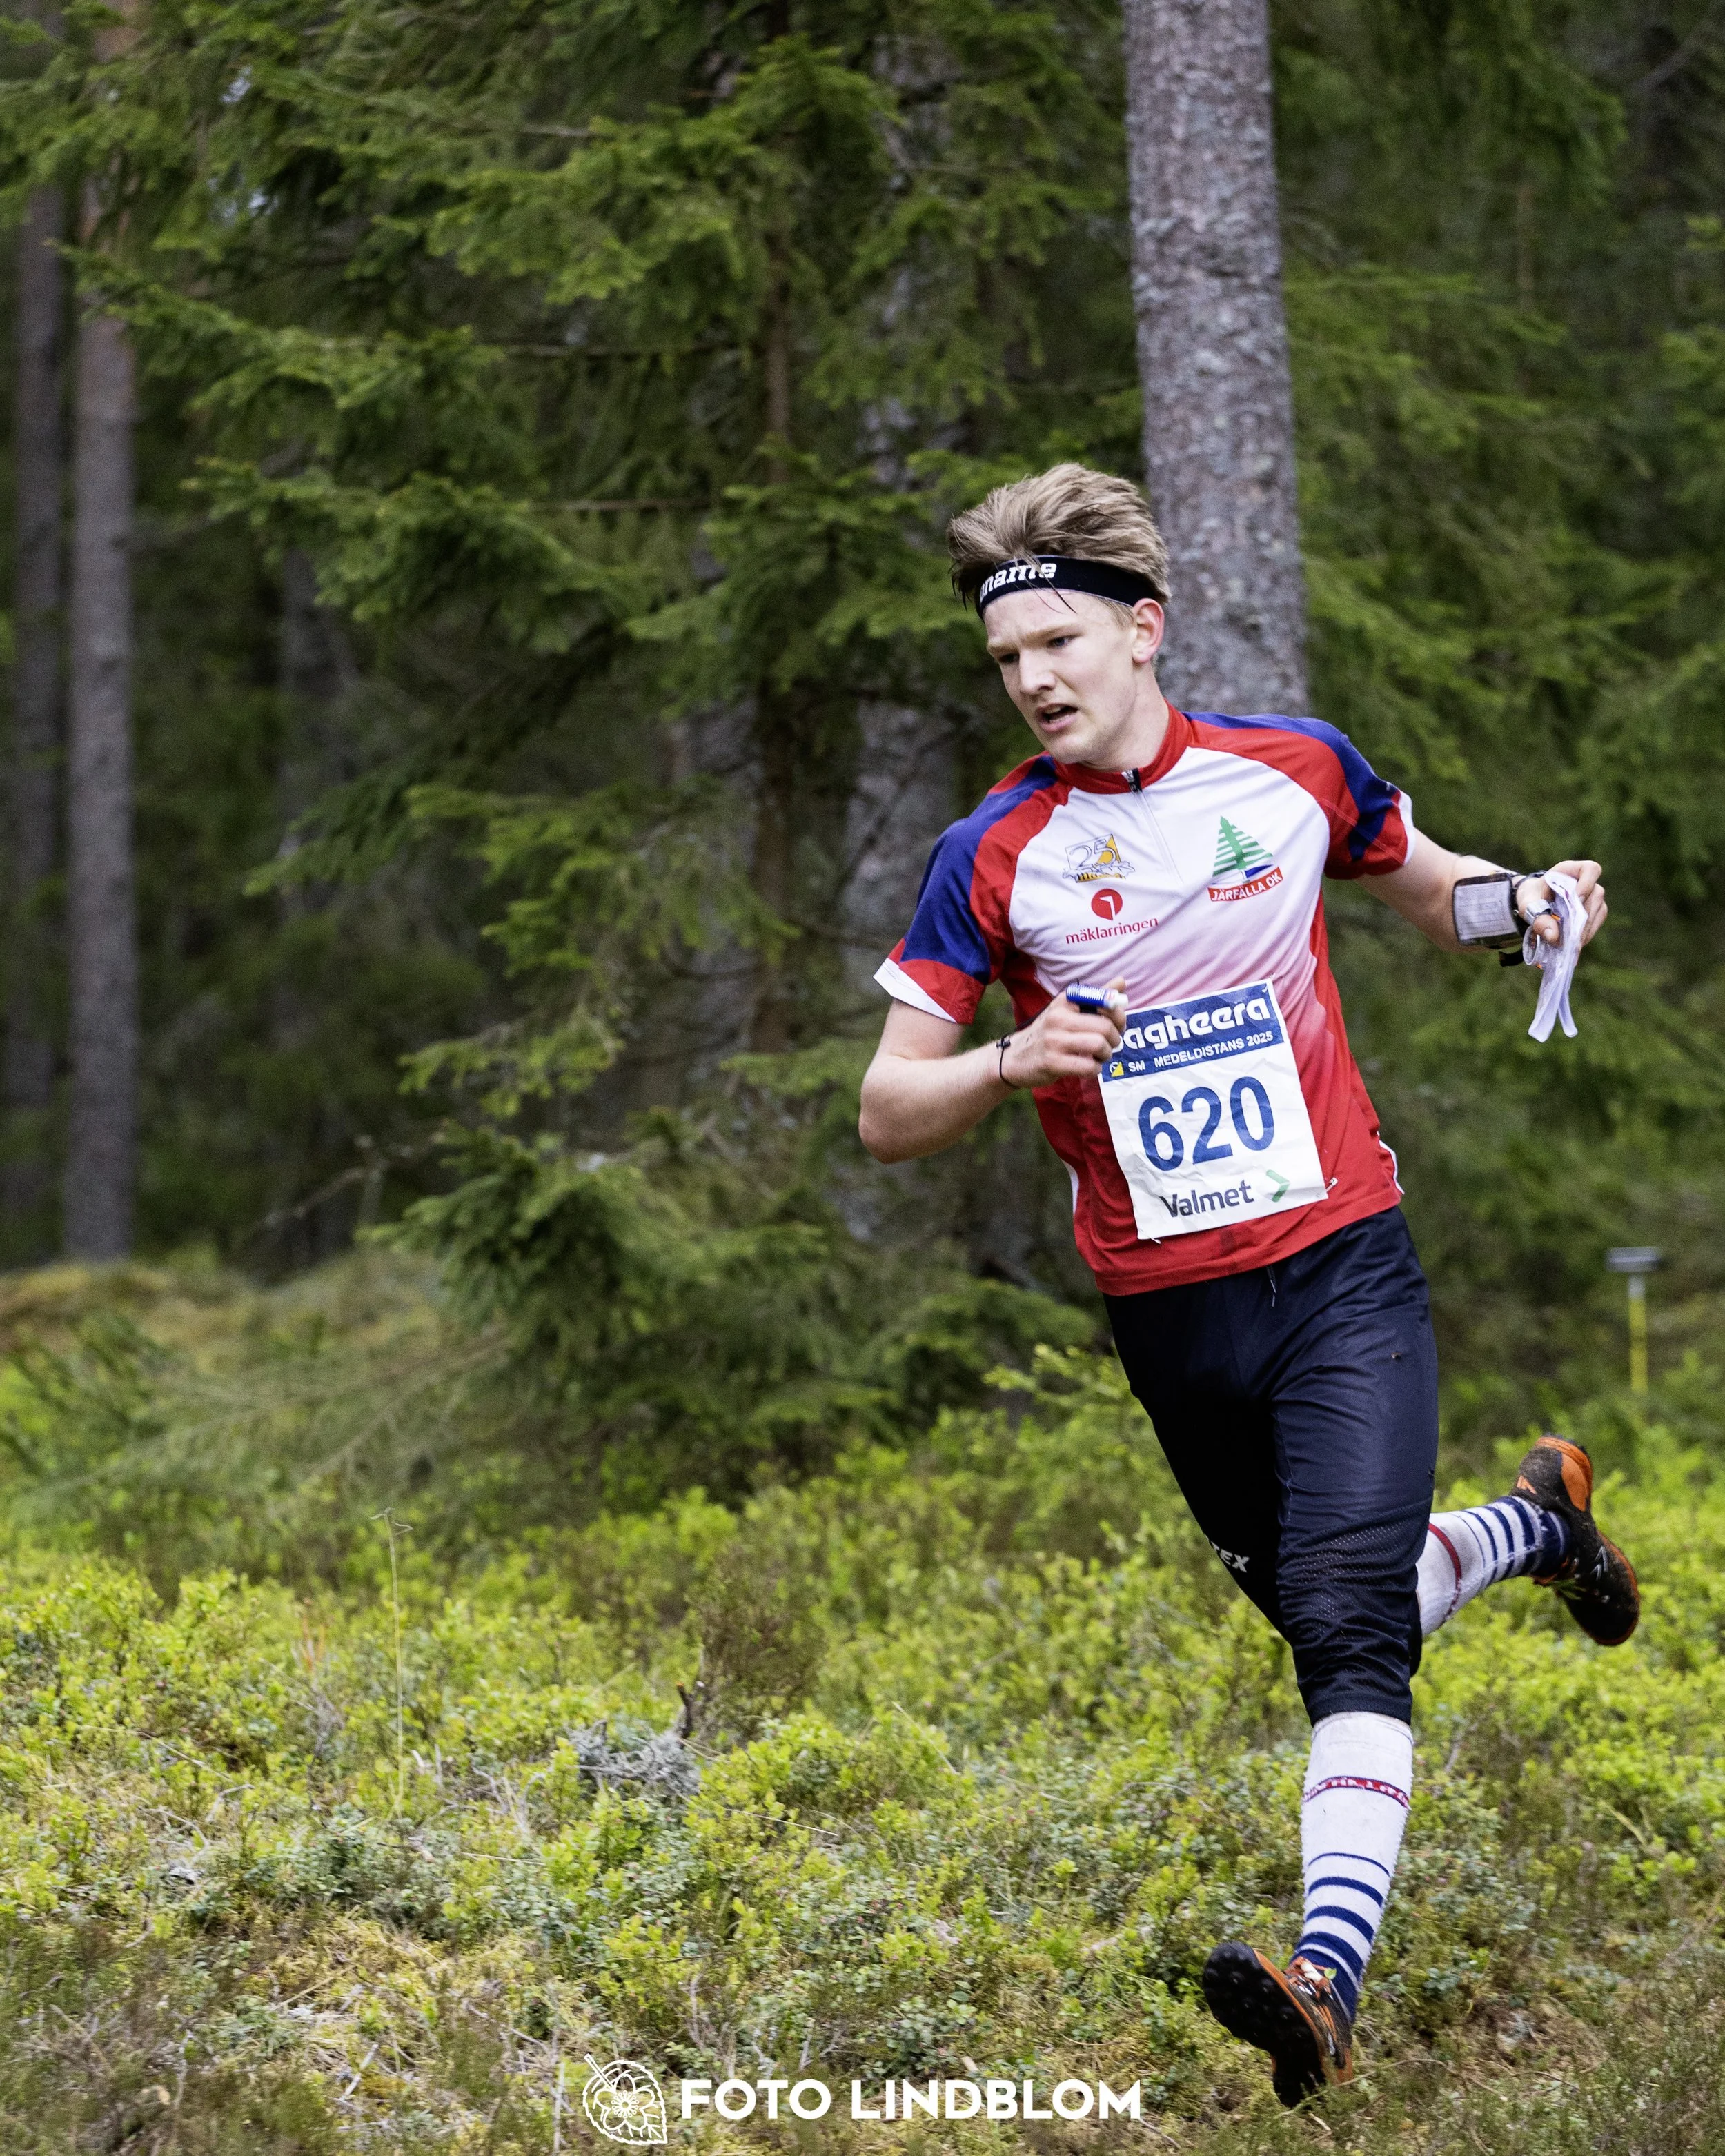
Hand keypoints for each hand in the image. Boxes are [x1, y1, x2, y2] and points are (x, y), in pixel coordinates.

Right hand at [1002, 975, 1126, 1088]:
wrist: (1015, 1057)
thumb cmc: (1048, 1032)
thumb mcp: (1067, 1009)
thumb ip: (1096, 997)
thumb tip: (1122, 981)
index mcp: (1065, 1001)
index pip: (1105, 1002)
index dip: (1119, 1017)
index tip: (1117, 1026)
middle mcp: (1058, 1017)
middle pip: (1104, 1027)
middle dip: (1115, 1040)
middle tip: (1110, 1045)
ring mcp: (1053, 1040)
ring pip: (1098, 1046)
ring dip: (1106, 1055)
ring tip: (1099, 1057)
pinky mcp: (1052, 1063)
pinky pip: (1087, 1066)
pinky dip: (1094, 1069)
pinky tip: (1088, 1067)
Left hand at [1516, 861, 1606, 947]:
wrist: (1535, 902)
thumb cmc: (1533, 897)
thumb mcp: (1529, 905)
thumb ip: (1538, 917)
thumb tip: (1553, 935)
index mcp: (1570, 871)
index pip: (1591, 869)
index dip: (1587, 883)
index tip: (1578, 898)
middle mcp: (1587, 881)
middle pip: (1595, 896)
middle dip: (1582, 918)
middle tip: (1568, 937)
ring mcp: (1594, 897)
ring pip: (1598, 911)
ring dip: (1585, 929)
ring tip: (1569, 944)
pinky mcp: (1596, 911)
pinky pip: (1596, 922)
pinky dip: (1586, 934)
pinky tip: (1574, 944)